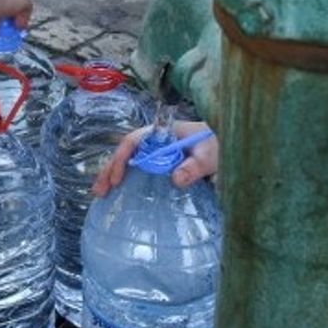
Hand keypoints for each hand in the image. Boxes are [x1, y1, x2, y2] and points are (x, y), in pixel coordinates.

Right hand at [92, 120, 217, 196]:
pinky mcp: (161, 164)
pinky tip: (118, 193)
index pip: (133, 141)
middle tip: (98, 191)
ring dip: (113, 175)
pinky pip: (138, 169)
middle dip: (110, 170)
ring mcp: (157, 153)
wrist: (229, 145)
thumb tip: (175, 179)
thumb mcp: (208, 156)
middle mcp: (156, 141)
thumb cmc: (218, 146)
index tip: (117, 179)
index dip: (122, 158)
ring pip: (129, 160)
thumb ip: (194, 166)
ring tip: (100, 194)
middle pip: (126, 152)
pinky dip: (126, 179)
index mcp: (163, 133)